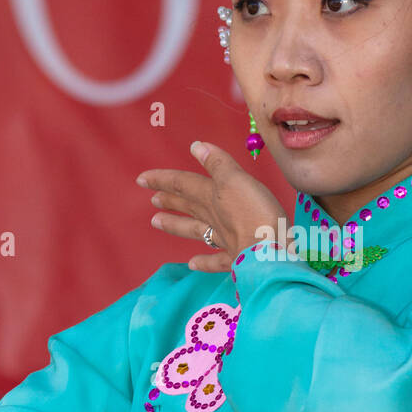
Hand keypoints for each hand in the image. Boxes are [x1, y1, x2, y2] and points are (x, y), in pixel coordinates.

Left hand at [136, 141, 287, 274]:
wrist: (269, 252)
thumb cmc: (255, 213)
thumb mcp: (236, 180)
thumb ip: (218, 164)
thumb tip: (196, 147)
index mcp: (213, 196)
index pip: (184, 184)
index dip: (164, 179)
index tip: (142, 178)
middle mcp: (214, 217)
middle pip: (188, 206)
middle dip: (170, 200)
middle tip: (152, 199)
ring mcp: (225, 239)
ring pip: (196, 230)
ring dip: (176, 225)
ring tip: (156, 221)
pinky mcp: (238, 258)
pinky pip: (217, 260)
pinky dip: (205, 262)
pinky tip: (192, 264)